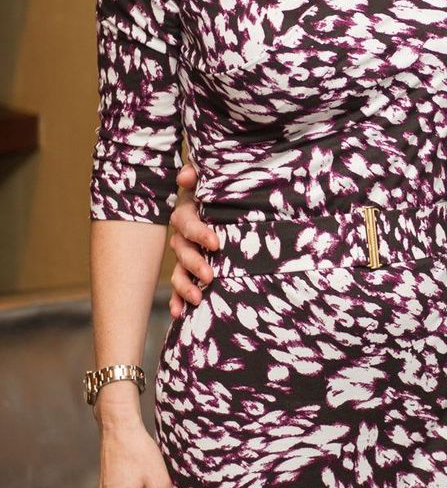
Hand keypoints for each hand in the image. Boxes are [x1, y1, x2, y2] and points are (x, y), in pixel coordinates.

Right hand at [168, 161, 218, 318]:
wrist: (227, 206)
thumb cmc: (220, 192)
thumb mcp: (211, 181)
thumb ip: (198, 175)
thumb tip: (185, 176)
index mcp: (187, 213)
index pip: (188, 223)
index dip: (199, 233)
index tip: (216, 243)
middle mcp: (182, 235)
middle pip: (182, 251)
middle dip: (195, 264)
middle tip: (211, 275)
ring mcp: (184, 254)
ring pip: (179, 271)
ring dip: (185, 286)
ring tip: (197, 298)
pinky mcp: (190, 270)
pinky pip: (181, 286)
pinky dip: (178, 299)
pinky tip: (179, 313)